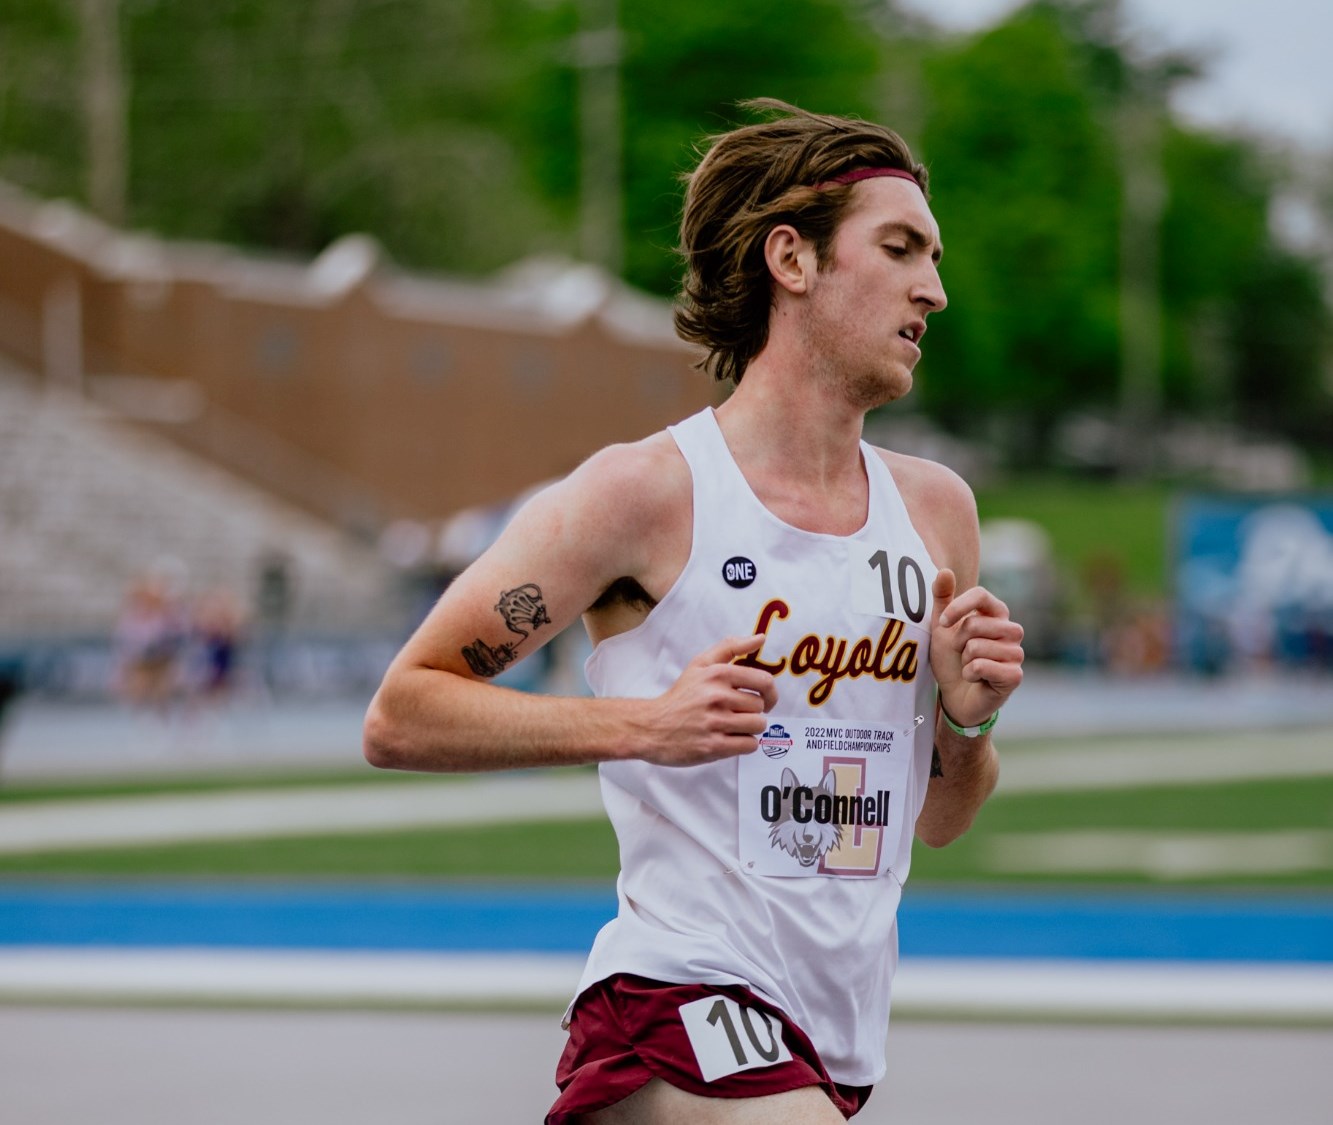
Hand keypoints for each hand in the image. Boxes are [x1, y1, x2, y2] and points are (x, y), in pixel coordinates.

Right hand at [637, 635, 777, 766]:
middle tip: (736, 713)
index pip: (764, 681)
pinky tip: (728, 739)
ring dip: (749, 729)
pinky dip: (743, 744)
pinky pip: (749, 745)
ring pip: (758, 726)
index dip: (769, 692)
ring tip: (732, 726)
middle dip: (752, 711)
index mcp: (717, 674)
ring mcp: (715, 723)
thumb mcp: (700, 664)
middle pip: (761, 706)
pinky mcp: (713, 747)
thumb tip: (761, 638)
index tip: (763, 698)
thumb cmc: (680, 696)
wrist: (651, 726)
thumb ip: (731, 647)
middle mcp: (717, 697)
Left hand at [929, 568, 1023, 727]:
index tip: (943, 623)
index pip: (980, 595)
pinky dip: (971, 673)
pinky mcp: (1015, 675)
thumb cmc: (952, 658)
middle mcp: (1011, 630)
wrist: (955, 695)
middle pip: (976, 623)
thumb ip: (942, 598)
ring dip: (964, 659)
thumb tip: (944, 571)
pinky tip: (975, 678)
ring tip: (969, 665)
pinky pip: (983, 666)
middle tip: (961, 653)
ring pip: (978, 647)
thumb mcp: (942, 627)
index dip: (958, 607)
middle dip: (958, 641)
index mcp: (996, 614)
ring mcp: (1016, 653)